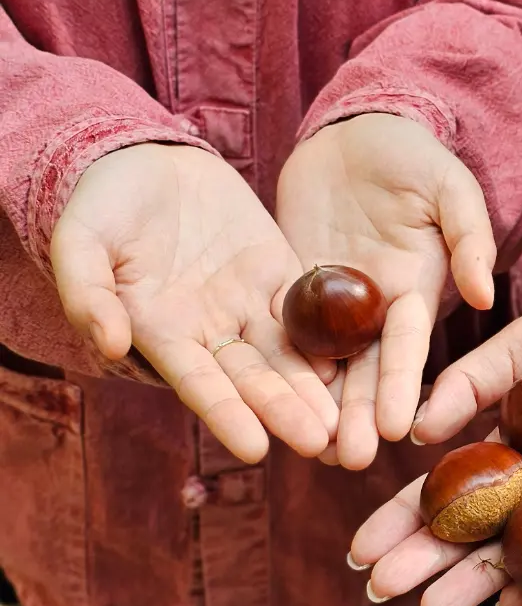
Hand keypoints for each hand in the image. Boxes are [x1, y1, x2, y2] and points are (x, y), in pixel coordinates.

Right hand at [51, 143, 337, 463]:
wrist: (144, 157)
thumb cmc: (101, 202)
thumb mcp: (80, 240)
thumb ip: (88, 292)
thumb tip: (106, 343)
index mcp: (162, 331)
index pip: (200, 383)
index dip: (227, 414)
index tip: (256, 448)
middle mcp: (209, 330)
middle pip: (253, 378)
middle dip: (284, 410)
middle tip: (319, 441)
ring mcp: (247, 304)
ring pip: (286, 354)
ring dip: (313, 387)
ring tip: (344, 420)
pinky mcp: (278, 273)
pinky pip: (308, 308)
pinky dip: (330, 335)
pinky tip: (357, 359)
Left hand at [276, 113, 495, 469]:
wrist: (356, 131)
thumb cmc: (412, 154)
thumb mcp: (450, 186)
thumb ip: (469, 236)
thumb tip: (484, 294)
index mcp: (417, 289)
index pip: (408, 347)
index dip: (400, 387)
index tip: (395, 430)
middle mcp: (378, 308)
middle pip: (365, 371)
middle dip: (356, 416)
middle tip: (345, 462)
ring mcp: (337, 302)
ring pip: (325, 363)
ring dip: (318, 406)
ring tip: (308, 452)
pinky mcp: (296, 287)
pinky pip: (284, 332)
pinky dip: (279, 369)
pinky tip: (264, 404)